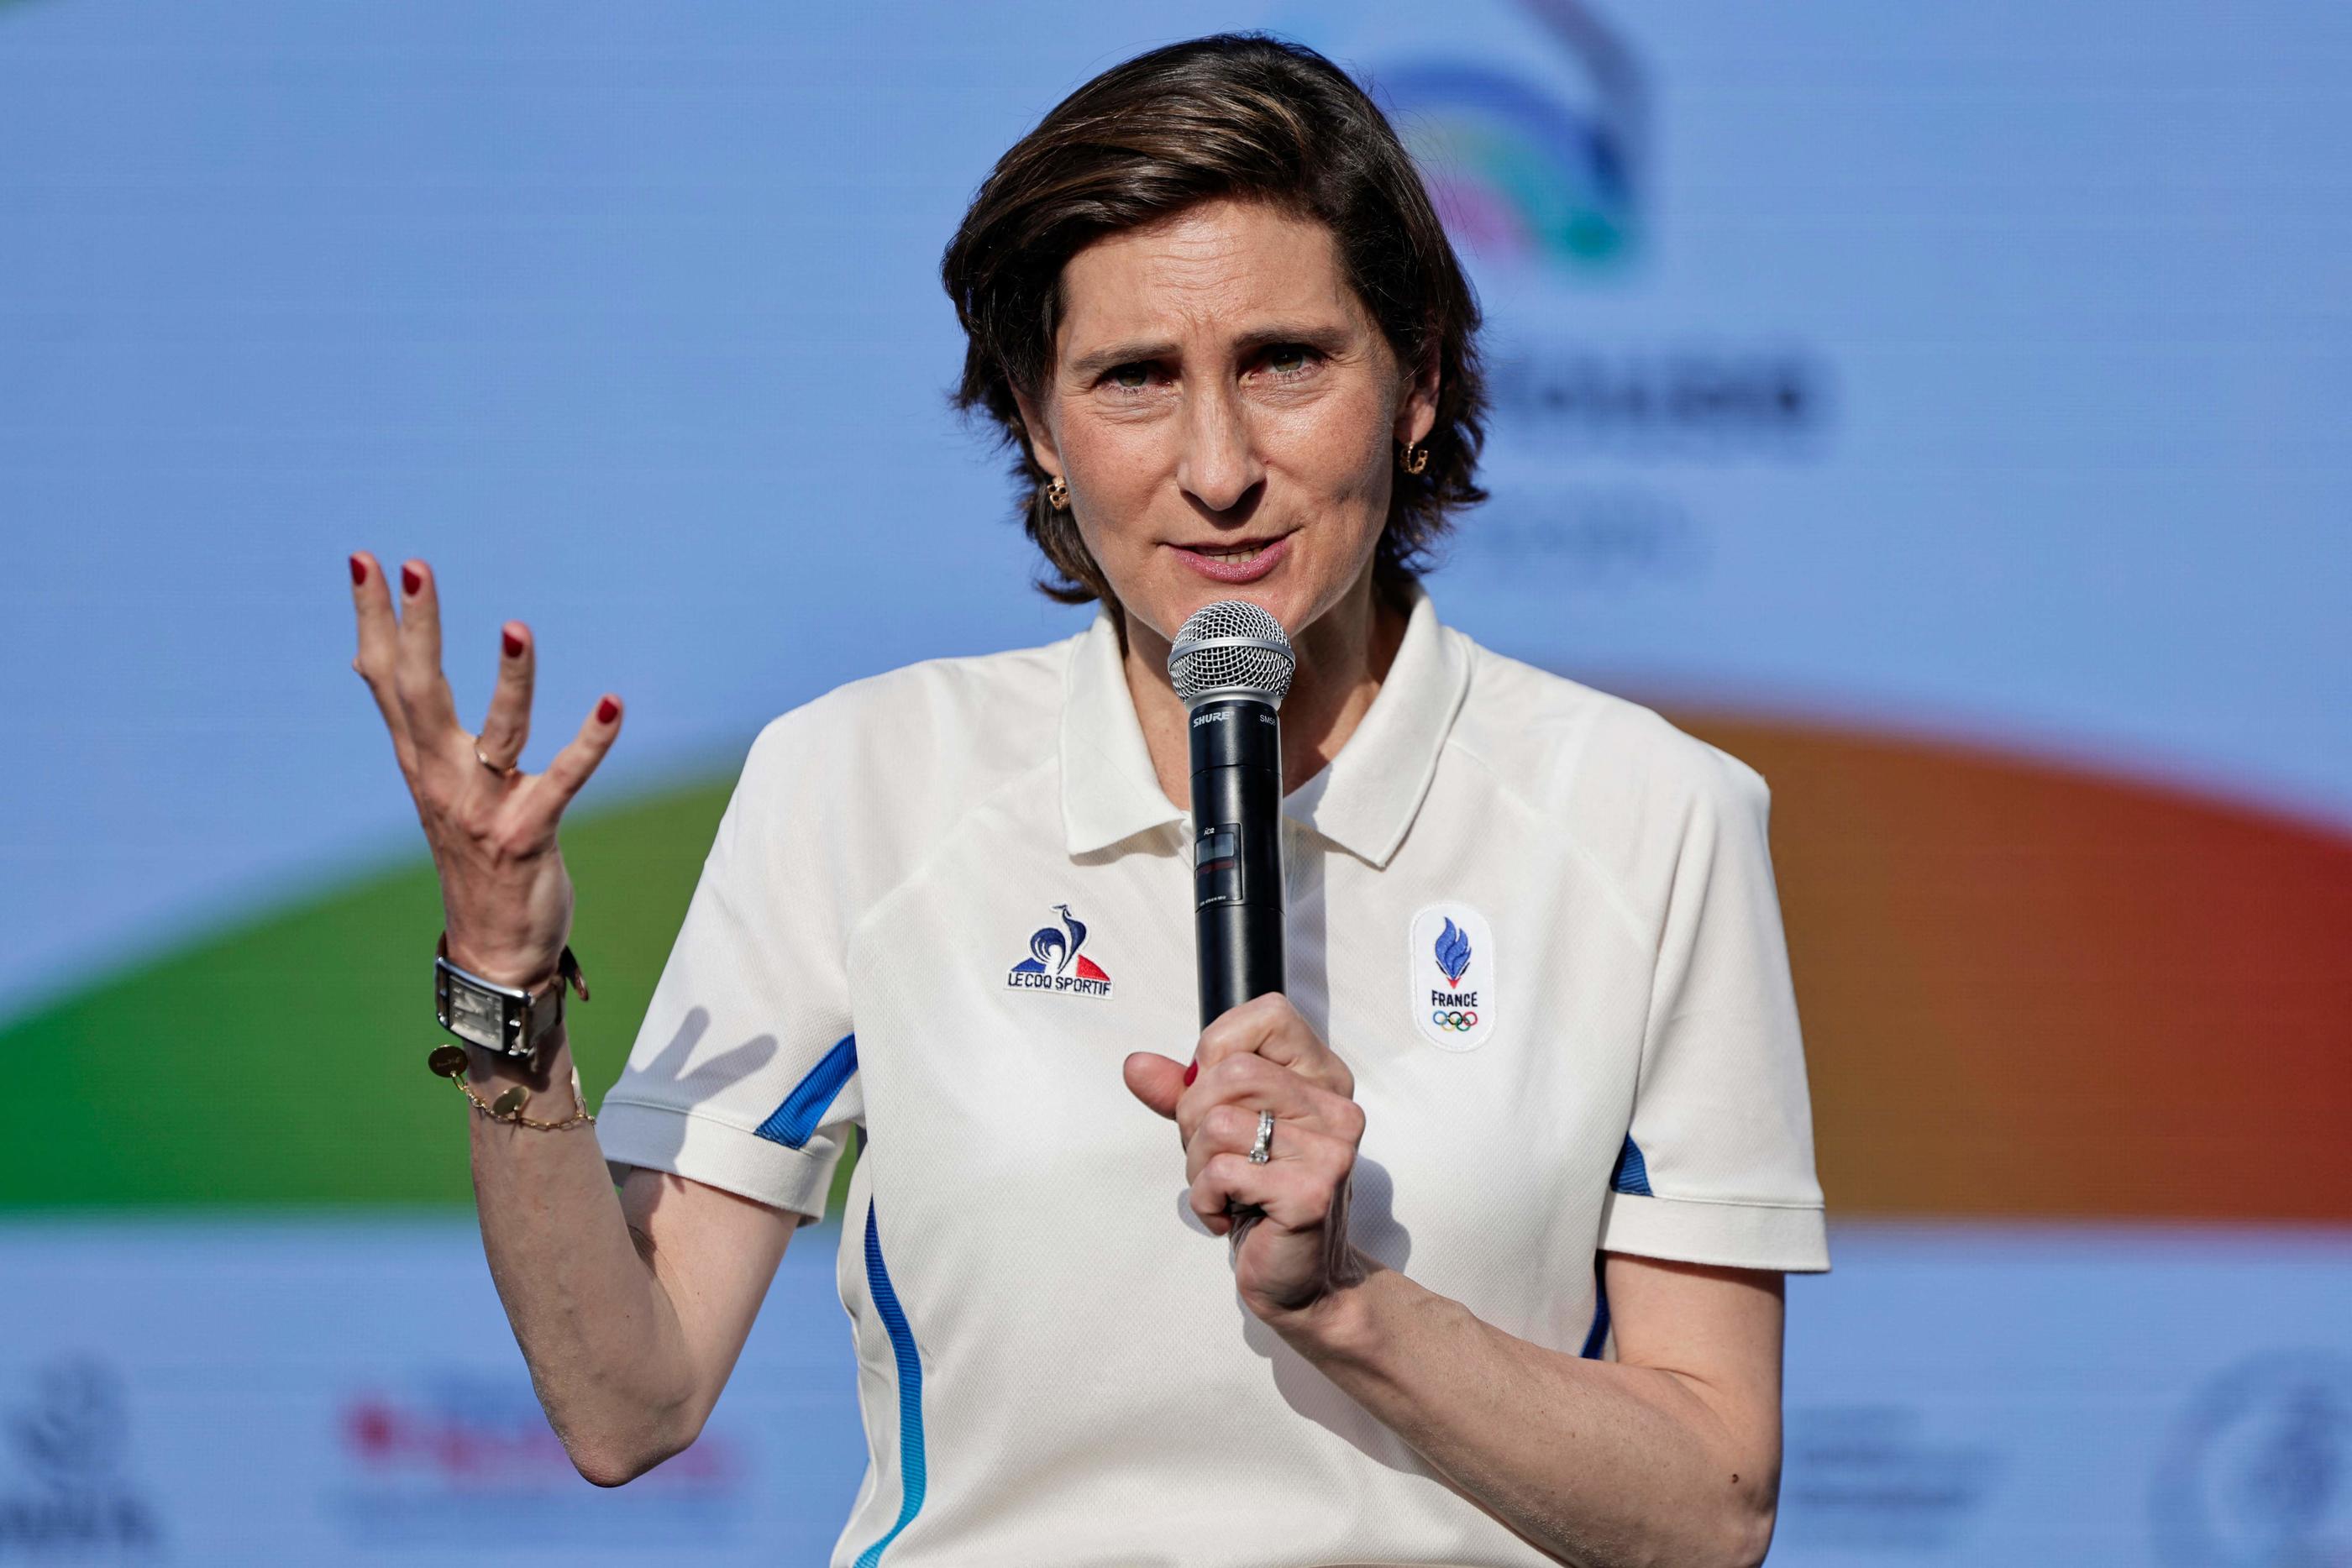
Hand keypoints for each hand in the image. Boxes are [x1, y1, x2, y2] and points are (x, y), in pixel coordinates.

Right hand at [345, 552, 621, 987]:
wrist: (493, 951)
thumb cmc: (474, 857)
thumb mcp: (436, 784)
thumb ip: (417, 727)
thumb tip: (373, 663)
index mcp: (419, 760)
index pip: (385, 676)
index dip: (373, 618)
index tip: (364, 560)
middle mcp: (442, 779)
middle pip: (421, 692)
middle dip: (419, 627)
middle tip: (414, 565)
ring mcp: (483, 809)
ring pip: (497, 733)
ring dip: (512, 680)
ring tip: (517, 627)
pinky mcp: (529, 834)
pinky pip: (565, 780)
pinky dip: (591, 742)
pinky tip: (614, 702)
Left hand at [1123, 993, 1369, 1327]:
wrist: (1302, 1280)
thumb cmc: (1264, 1199)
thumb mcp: (1221, 1134)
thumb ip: (1182, 1094)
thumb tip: (1136, 1065)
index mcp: (1323, 1078)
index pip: (1269, 1014)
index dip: (1220, 1047)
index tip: (1216, 1093)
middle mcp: (1336, 1107)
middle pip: (1232, 1071)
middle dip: (1195, 1118)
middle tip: (1213, 1157)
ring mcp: (1329, 1149)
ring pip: (1218, 1122)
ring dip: (1198, 1165)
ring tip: (1223, 1189)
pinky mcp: (1310, 1192)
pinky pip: (1221, 1172)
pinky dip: (1205, 1199)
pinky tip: (1229, 1214)